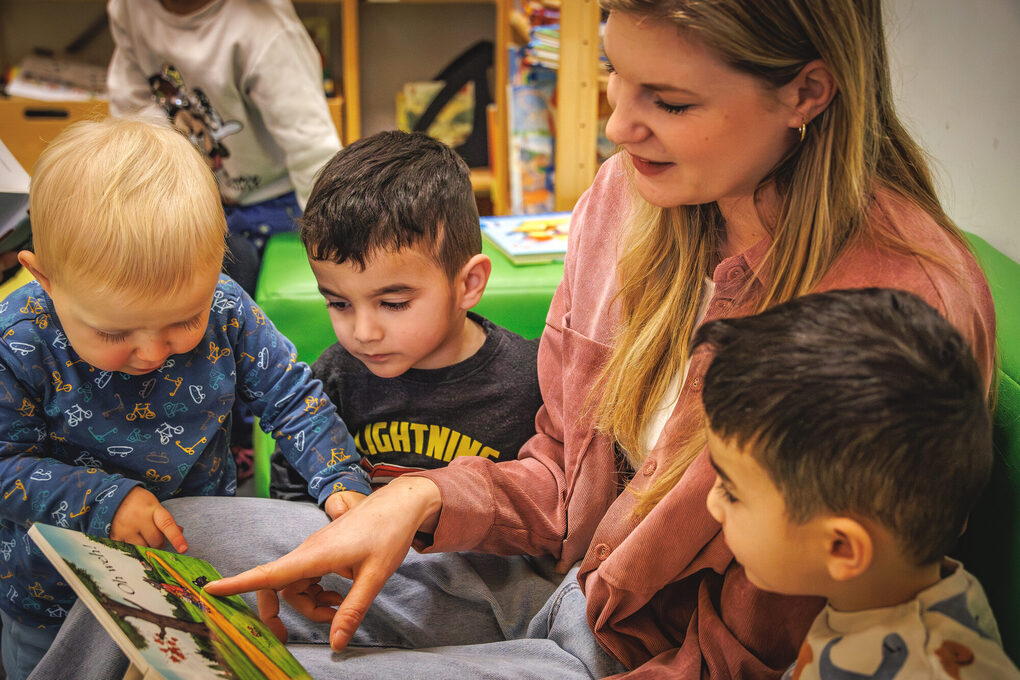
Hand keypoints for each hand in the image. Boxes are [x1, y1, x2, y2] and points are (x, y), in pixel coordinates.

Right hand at [110, 486, 187, 551]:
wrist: (114, 496)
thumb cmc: (140, 502)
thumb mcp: (155, 506)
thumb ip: (166, 520)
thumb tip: (180, 531)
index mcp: (153, 509)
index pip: (167, 525)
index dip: (176, 538)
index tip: (184, 549)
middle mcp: (139, 519)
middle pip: (156, 542)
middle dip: (158, 542)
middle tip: (153, 534)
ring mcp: (126, 529)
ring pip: (142, 548)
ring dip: (145, 546)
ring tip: (140, 535)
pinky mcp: (115, 536)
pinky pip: (129, 550)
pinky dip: (133, 547)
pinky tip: (130, 537)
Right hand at [204, 476, 441, 650]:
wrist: (401, 503)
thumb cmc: (388, 533)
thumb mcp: (374, 577)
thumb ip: (352, 610)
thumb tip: (335, 643)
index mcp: (315, 555)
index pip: (269, 574)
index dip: (238, 584)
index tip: (210, 590)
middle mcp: (308, 551)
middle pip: (278, 586)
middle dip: (277, 611)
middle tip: (283, 638)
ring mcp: (315, 550)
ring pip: (295, 585)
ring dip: (309, 604)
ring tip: (338, 610)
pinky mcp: (324, 550)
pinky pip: (307, 577)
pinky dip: (317, 593)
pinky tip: (339, 597)